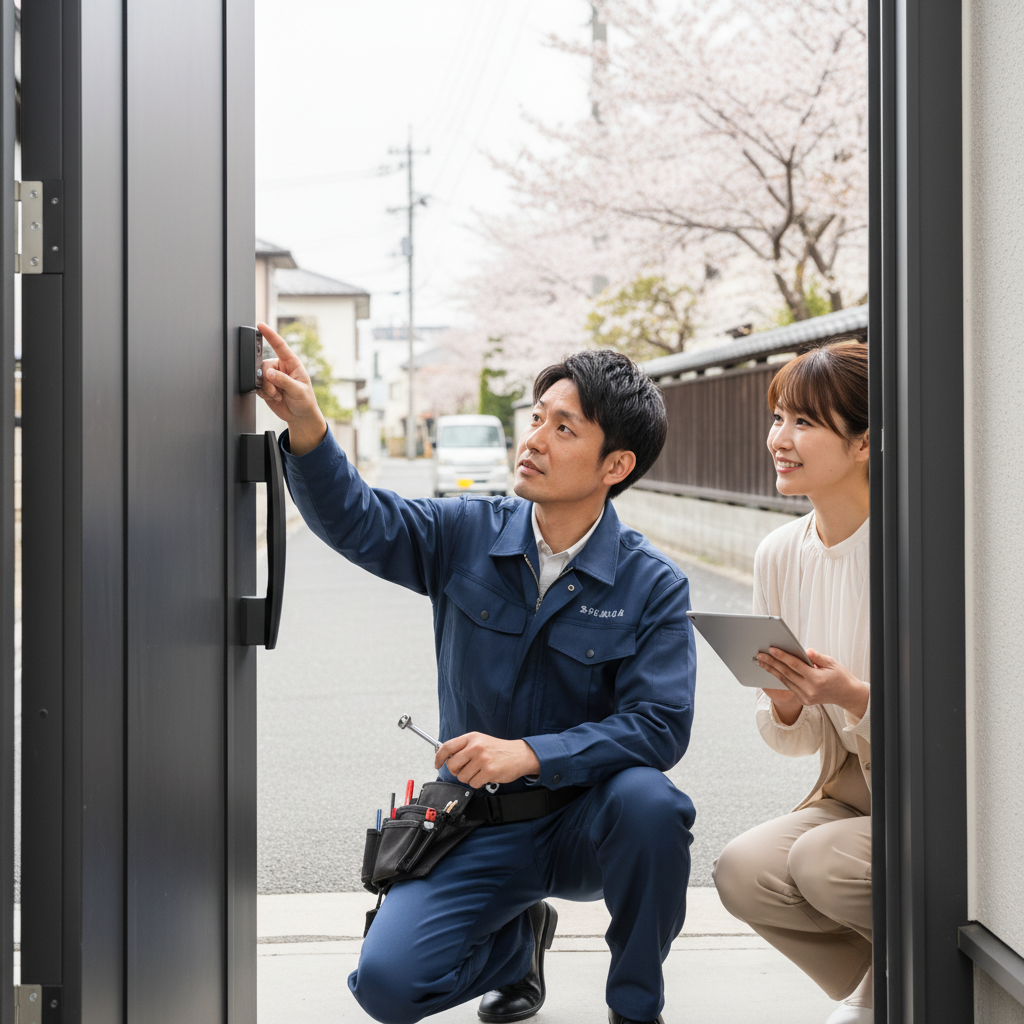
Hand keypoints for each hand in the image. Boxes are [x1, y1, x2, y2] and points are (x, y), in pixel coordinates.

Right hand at [255, 321, 327, 454]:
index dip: (270, 335)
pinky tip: (274, 397)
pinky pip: (257, 386)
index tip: (261, 325)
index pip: (280, 346)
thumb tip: (269, 373)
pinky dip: (264, 394)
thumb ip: (284, 381)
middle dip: (268, 381)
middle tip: (277, 392)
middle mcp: (280, 367)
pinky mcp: (265, 386)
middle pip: (264, 365)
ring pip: (259, 377)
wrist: (300, 415)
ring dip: (267, 389)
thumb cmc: (304, 401)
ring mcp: (272, 377)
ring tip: (278, 395)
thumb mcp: (298, 390)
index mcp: (292, 363)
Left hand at [434, 732, 540, 788]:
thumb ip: (464, 747)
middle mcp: (475, 747)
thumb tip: (446, 757)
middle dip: (456, 771)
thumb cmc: (499, 749)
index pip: (447, 747)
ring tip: (479, 772)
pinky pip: (473, 784)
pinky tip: (485, 776)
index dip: (439, 757)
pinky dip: (477, 783)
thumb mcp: (480, 741)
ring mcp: (482, 759)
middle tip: (465, 770)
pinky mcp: (489, 771)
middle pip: (452, 765)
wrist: (520, 754)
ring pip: (462, 777)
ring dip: (469, 778)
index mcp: (471, 737)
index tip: (438, 764)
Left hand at [757, 647, 868, 723]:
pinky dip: (780, 678)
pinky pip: (789, 687)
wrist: (847, 695)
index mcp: (817, 679)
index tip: (771, 649)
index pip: (795, 665)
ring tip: (761, 662)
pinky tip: (772, 670)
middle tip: (759, 654)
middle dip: (771, 663)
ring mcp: (806, 697)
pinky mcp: (804, 701)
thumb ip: (817, 657)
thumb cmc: (840, 676)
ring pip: (785, 681)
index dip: (782, 656)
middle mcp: (810, 690)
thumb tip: (805, 650)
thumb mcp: (832, 663)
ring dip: (772, 671)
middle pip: (786, 673)